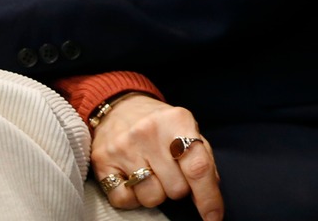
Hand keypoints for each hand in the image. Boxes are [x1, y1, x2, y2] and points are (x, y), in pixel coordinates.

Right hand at [90, 94, 223, 219]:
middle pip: (176, 189)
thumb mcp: (186, 127)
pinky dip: (133, 198)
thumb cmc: (161, 123)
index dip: (208, 197)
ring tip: (152, 173)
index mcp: (177, 121)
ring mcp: (123, 148)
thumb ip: (202, 155)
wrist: (120, 108)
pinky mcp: (103, 163)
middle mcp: (149, 133)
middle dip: (180, 188)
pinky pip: (124, 200)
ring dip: (157, 193)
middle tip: (172, 171)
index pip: (198, 167)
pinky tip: (134, 179)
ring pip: (152, 198)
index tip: (214, 216)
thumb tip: (211, 189)